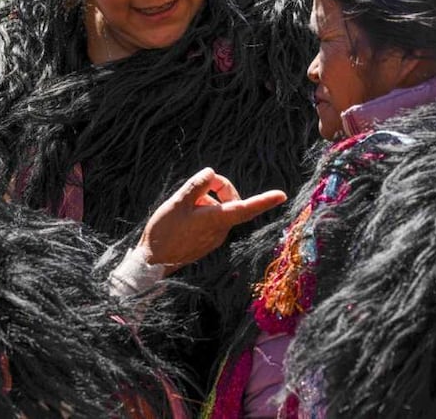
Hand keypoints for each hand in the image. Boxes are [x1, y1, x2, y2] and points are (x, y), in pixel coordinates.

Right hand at [139, 168, 286, 272]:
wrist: (153, 262)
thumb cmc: (164, 231)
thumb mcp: (177, 202)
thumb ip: (196, 185)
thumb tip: (211, 173)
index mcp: (216, 220)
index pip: (246, 208)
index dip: (264, 200)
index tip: (282, 195)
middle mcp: (220, 231)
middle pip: (231, 202)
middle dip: (219, 188)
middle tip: (200, 183)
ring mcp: (214, 238)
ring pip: (219, 210)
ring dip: (205, 201)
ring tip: (183, 205)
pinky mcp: (206, 243)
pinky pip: (211, 221)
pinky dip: (202, 212)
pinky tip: (183, 216)